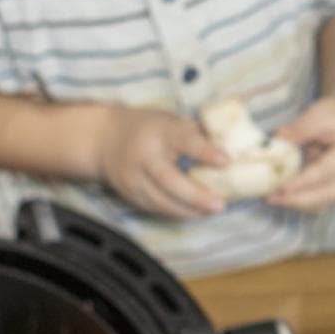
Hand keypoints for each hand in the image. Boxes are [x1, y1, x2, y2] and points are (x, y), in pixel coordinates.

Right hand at [95, 107, 227, 218]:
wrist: (104, 139)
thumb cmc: (147, 127)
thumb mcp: (170, 120)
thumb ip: (196, 133)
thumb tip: (230, 147)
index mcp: (159, 131)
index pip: (184, 141)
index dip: (205, 152)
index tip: (227, 161)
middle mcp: (145, 155)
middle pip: (169, 179)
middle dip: (196, 195)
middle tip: (220, 204)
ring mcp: (134, 178)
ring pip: (161, 200)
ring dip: (189, 210)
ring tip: (211, 211)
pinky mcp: (130, 194)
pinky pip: (155, 208)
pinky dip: (176, 213)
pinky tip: (194, 213)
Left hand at [267, 94, 334, 211]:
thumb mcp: (319, 115)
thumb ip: (300, 129)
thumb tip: (277, 139)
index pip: (324, 173)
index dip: (302, 183)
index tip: (282, 189)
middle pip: (324, 196)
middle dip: (295, 200)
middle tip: (270, 198)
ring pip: (320, 204)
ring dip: (295, 203)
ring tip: (271, 198)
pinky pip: (318, 202)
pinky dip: (299, 200)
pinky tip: (281, 196)